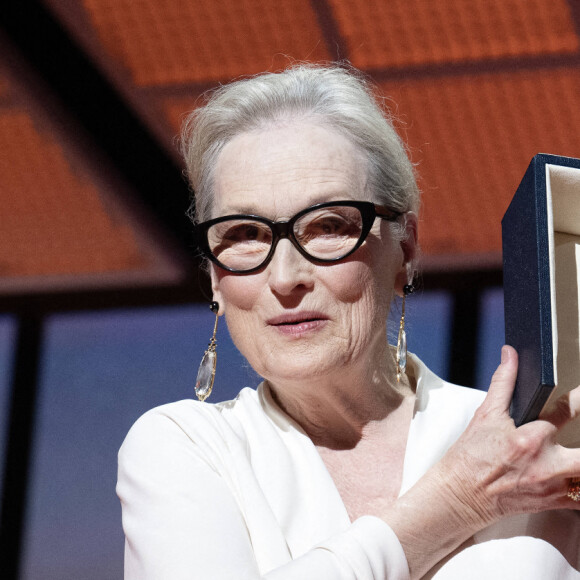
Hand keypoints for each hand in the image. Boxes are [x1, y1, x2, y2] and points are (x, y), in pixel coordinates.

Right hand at [386, 345, 579, 578]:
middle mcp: (545, 464)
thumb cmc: (470, 455)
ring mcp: (551, 486)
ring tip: (574, 451)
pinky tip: (572, 473)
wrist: (460, 494)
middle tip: (579, 421)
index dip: (579, 399)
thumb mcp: (485, 415)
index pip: (567, 410)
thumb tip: (510, 354)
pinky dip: (579, 485)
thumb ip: (503, 382)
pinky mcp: (553, 502)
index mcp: (529, 438)